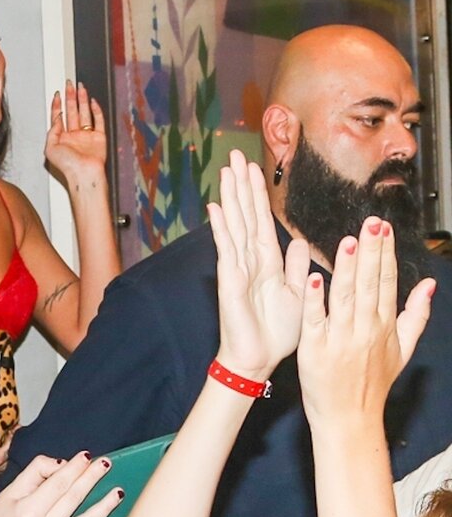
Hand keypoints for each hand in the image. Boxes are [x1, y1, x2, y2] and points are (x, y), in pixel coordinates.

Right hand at [0, 451, 119, 516]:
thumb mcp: (10, 491)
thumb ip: (35, 473)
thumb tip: (61, 464)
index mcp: (28, 512)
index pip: (58, 484)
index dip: (74, 468)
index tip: (86, 455)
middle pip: (74, 499)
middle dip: (92, 478)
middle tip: (106, 463)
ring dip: (105, 506)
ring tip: (118, 491)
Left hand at [44, 80, 106, 181]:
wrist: (84, 174)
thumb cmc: (68, 166)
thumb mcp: (50, 148)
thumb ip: (52, 131)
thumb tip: (56, 118)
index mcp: (62, 138)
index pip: (59, 117)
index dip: (57, 105)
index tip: (57, 94)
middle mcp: (74, 136)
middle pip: (71, 111)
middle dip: (70, 96)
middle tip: (69, 84)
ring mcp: (87, 136)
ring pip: (84, 113)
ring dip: (82, 99)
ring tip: (80, 87)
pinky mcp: (99, 137)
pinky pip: (98, 121)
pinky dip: (96, 110)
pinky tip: (92, 101)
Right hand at [208, 149, 309, 378]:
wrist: (259, 360)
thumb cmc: (276, 334)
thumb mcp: (297, 295)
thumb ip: (297, 268)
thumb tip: (300, 243)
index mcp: (267, 263)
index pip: (262, 221)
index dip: (258, 195)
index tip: (255, 168)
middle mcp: (250, 261)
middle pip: (245, 216)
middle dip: (241, 186)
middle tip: (236, 156)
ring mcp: (238, 269)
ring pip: (235, 225)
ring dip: (231, 199)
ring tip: (227, 172)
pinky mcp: (230, 281)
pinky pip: (227, 250)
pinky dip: (222, 229)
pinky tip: (216, 208)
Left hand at [298, 217, 434, 427]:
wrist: (348, 419)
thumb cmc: (371, 384)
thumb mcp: (403, 350)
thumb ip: (416, 315)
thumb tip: (429, 285)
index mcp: (383, 327)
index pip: (385, 283)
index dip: (385, 255)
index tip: (384, 229)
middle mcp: (363, 331)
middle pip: (367, 285)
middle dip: (370, 253)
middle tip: (371, 224)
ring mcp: (339, 340)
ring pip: (343, 298)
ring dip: (345, 269)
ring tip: (348, 242)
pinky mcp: (314, 351)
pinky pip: (315, 322)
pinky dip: (315, 301)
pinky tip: (314, 279)